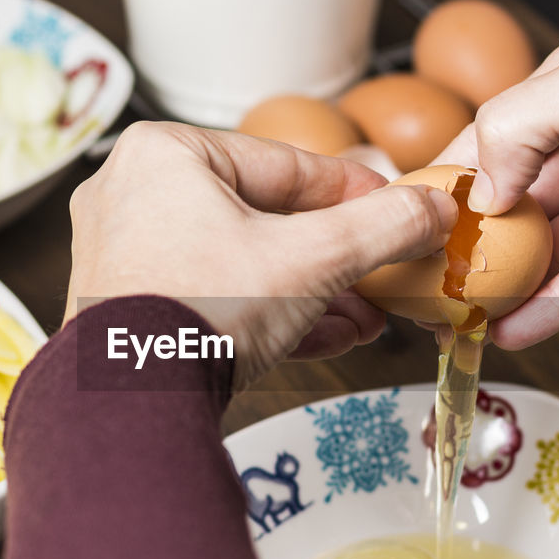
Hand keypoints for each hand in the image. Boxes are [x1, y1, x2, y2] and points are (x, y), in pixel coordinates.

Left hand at [65, 122, 457, 386]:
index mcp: (165, 153)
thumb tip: (433, 207)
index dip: (355, 192)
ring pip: (241, 264)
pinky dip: (266, 315)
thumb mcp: (314, 259)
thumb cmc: (203, 311)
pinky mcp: (127, 309)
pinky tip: (327, 338)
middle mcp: (133, 194)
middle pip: (263, 219)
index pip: (284, 165)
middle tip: (383, 274)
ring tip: (366, 318)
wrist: (133, 405)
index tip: (396, 206)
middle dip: (335, 258)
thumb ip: (381, 226)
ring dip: (311, 293)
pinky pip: (211, 298)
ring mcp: (125, 254)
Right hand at [435, 12, 558, 348]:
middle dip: (479, 237)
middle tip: (436, 276)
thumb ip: (522, 126)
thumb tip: (484, 190)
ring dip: (512, 280)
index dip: (459, 175)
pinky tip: (516, 328)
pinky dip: (556, 304)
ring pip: (553, 242)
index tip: (421, 216)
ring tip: (467, 315)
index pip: (497, 132)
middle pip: (520, 195)